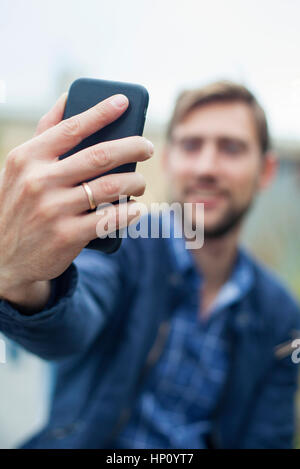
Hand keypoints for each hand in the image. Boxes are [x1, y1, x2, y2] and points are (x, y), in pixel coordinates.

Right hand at [0, 93, 152, 309]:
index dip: (101, 112)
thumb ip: (45, 134)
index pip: (72, 128)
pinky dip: (131, 212)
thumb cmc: (19, 203)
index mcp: (28, 158)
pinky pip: (110, 219)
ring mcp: (53, 210)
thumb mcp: (21, 167)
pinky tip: (136, 208)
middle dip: (132, 148)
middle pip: (100, 156)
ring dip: (135, 182)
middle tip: (147, 147)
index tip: (124, 102)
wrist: (4, 257)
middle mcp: (39, 181)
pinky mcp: (67, 236)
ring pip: (111, 187)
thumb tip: (68, 98)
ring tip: (139, 183)